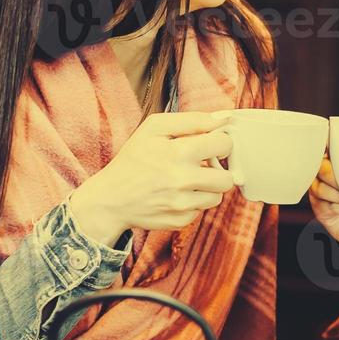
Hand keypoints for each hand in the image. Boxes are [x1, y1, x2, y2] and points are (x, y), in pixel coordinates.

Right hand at [68, 111, 238, 246]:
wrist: (111, 198)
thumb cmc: (133, 159)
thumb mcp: (154, 128)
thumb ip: (192, 120)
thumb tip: (225, 118)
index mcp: (179, 152)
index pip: (224, 144)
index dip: (220, 142)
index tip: (211, 144)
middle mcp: (183, 180)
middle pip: (227, 178)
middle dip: (218, 170)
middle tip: (204, 165)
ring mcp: (182, 204)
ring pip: (218, 197)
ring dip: (207, 188)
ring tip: (189, 180)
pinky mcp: (180, 221)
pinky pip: (201, 211)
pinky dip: (193, 202)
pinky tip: (177, 195)